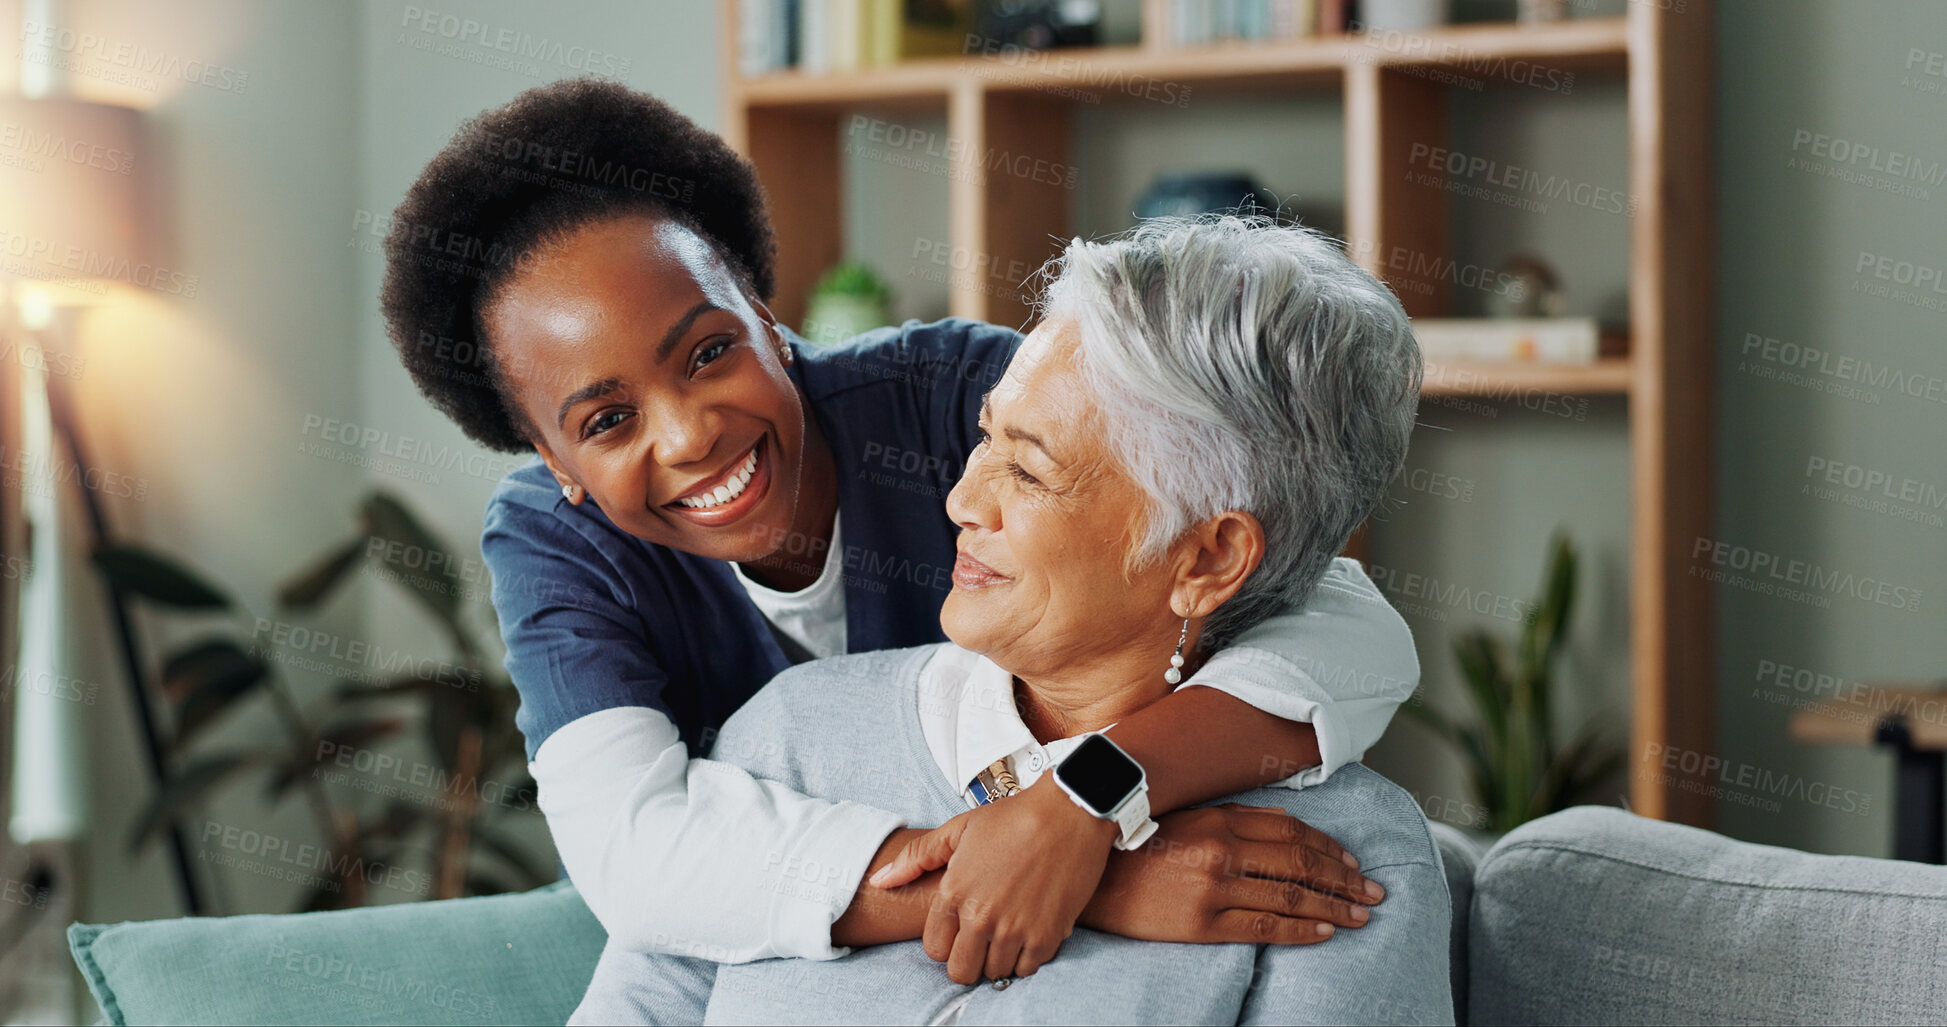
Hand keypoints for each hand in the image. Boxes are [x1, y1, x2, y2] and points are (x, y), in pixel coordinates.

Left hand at [869, 778, 1116, 983]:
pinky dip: (1027, 959)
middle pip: (960, 971)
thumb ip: (917, 857)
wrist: (1069, 811)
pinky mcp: (1046, 935)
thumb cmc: (1015, 817)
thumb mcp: (959, 829)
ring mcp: (1014, 929)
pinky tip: (1029, 934)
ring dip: (998, 958)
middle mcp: (980, 916)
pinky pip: (1027, 970)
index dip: (945, 941)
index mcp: (954, 892)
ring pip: (994, 973)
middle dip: (967, 959)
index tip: (960, 930)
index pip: (934, 948)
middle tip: (981, 940)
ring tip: (1007, 933)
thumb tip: (880, 881)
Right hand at [1079, 803, 1383, 943]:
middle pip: (1301, 862)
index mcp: (1220, 820)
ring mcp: (1213, 887)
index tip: (1354, 862)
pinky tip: (1325, 932)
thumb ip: (1235, 818)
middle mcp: (1222, 849)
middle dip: (1345, 878)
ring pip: (1291, 895)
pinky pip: (1264, 926)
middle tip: (1374, 891)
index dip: (1330, 848)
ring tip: (1361, 915)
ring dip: (1335, 906)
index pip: (1293, 832)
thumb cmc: (1138, 845)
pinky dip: (1301, 929)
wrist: (1089, 877)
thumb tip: (1286, 824)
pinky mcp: (1201, 922)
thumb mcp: (1188, 818)